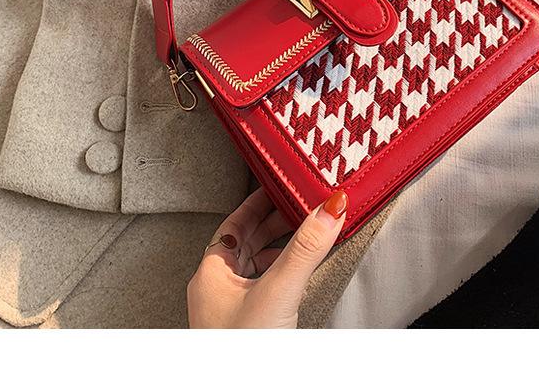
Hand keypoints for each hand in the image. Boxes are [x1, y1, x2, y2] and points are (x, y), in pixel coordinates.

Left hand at [187, 187, 347, 327]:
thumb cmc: (242, 351)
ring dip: (279, 248)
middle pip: (244, 243)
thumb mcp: (278, 291)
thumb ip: (305, 248)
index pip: (232, 224)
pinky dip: (280, 273)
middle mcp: (215, 291)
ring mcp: (229, 313)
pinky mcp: (247, 329)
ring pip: (253, 266)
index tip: (279, 186)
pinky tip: (296, 275)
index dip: (257, 203)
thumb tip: (328, 208)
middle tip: (301, 206)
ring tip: (305, 235)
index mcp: (210, 275)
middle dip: (274, 223)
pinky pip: (263, 288)